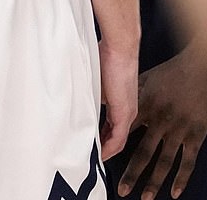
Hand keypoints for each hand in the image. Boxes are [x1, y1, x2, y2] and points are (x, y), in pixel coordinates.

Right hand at [99, 40, 138, 161]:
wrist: (120, 47)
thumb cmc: (108, 56)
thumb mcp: (97, 80)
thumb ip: (92, 93)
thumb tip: (79, 98)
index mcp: (121, 103)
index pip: (112, 127)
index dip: (102, 138)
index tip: (91, 144)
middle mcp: (128, 111)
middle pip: (116, 138)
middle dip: (102, 148)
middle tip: (89, 155)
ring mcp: (127, 113)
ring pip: (118, 141)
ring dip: (105, 151)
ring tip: (92, 158)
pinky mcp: (124, 114)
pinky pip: (118, 140)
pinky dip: (109, 149)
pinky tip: (100, 155)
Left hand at [117, 46, 206, 199]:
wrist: (206, 65)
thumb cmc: (174, 70)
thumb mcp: (147, 78)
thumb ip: (130, 94)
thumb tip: (107, 100)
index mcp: (145, 105)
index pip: (125, 130)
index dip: (113, 145)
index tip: (103, 159)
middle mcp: (160, 119)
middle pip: (143, 152)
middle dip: (131, 174)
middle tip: (122, 190)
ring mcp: (179, 128)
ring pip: (163, 161)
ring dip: (153, 181)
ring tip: (144, 197)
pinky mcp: (196, 133)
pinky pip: (188, 161)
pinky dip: (181, 179)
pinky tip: (173, 192)